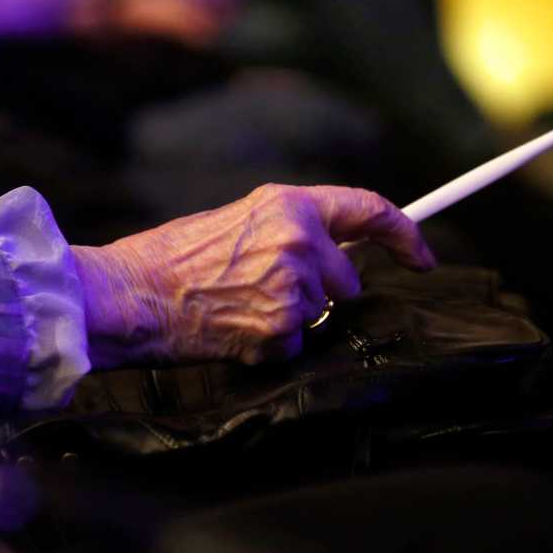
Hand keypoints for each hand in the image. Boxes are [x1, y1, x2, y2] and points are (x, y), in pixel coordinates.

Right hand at [72, 185, 434, 367]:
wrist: (130, 293)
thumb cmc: (173, 260)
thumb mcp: (240, 223)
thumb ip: (291, 232)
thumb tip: (334, 255)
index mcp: (289, 205)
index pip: (370, 210)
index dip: (405, 235)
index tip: (422, 257)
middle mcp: (299, 240)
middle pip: (346, 280)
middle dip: (319, 292)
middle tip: (260, 289)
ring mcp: (293, 286)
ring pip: (320, 314)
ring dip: (288, 320)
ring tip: (236, 306)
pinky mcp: (282, 328)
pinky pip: (296, 345)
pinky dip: (270, 347)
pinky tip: (232, 329)